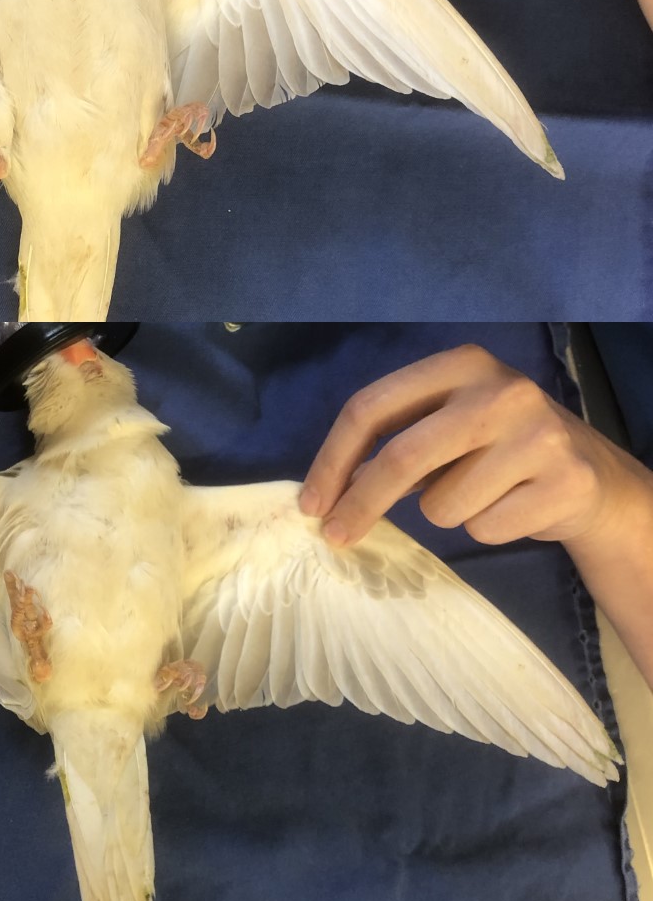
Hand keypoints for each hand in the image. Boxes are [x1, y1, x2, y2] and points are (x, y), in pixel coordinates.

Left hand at [299, 343, 652, 551]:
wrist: (590, 474)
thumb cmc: (496, 447)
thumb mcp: (445, 423)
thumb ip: (392, 442)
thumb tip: (327, 492)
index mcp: (459, 364)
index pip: (371, 406)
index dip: (332, 458)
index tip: (311, 502)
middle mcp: (500, 390)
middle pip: (401, 456)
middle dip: (360, 503)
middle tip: (334, 536)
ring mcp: (538, 435)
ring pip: (442, 503)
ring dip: (444, 512)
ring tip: (480, 492)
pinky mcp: (565, 482)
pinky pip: (485, 528)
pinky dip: (485, 528)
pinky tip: (513, 506)